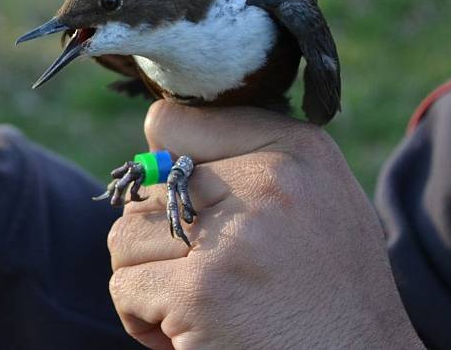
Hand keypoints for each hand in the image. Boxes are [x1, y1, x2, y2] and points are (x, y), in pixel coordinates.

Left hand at [108, 101, 422, 349]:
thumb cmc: (326, 293)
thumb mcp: (315, 202)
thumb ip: (246, 161)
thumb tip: (153, 147)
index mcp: (296, 150)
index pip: (172, 122)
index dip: (167, 173)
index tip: (193, 212)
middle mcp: (269, 182)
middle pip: (147, 186)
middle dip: (159, 239)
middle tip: (202, 275)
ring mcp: (234, 238)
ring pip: (126, 234)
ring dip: (146, 277)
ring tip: (194, 304)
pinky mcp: (201, 293)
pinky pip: (124, 285)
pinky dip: (140, 317)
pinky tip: (186, 334)